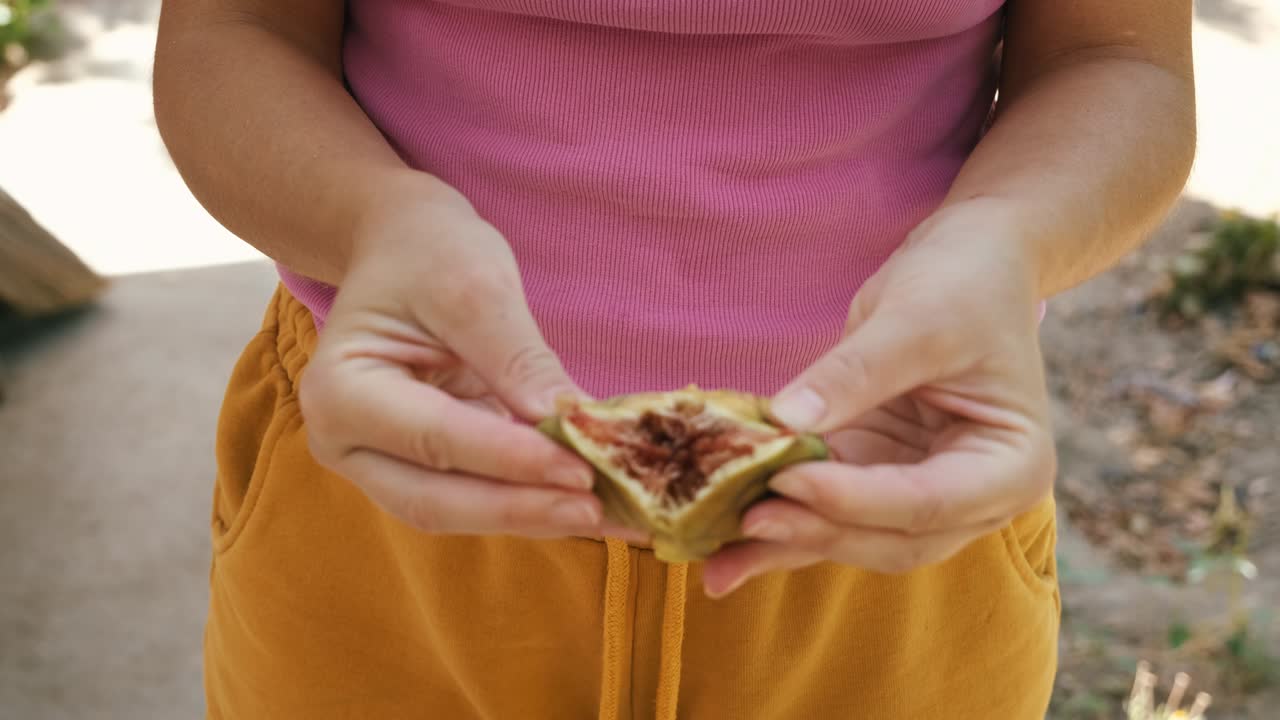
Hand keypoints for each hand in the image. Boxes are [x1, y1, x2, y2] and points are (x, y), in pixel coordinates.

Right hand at [299, 188, 641, 540]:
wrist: (403, 246)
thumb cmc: (430, 253)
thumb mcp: (473, 285)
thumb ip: (517, 359)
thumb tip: (570, 427)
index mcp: (339, 391)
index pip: (435, 438)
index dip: (511, 460)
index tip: (581, 471)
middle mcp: (345, 443)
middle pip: (437, 500)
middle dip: (523, 509)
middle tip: (600, 511)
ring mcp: (380, 464)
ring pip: (459, 511)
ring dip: (536, 517)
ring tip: (614, 517)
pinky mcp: (422, 470)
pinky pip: (479, 497)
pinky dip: (535, 501)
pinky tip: (594, 503)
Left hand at [703, 202, 1056, 595]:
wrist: (973, 259)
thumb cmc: (964, 282)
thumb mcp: (916, 319)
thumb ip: (855, 374)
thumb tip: (785, 421)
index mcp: (1012, 466)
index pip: (927, 502)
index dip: (854, 499)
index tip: (786, 478)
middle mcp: (972, 498)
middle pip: (889, 538)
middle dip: (814, 533)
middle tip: (744, 520)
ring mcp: (921, 493)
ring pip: (850, 535)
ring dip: (785, 546)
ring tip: (717, 564)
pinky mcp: (875, 477)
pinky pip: (825, 508)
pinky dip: (781, 520)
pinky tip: (724, 542)